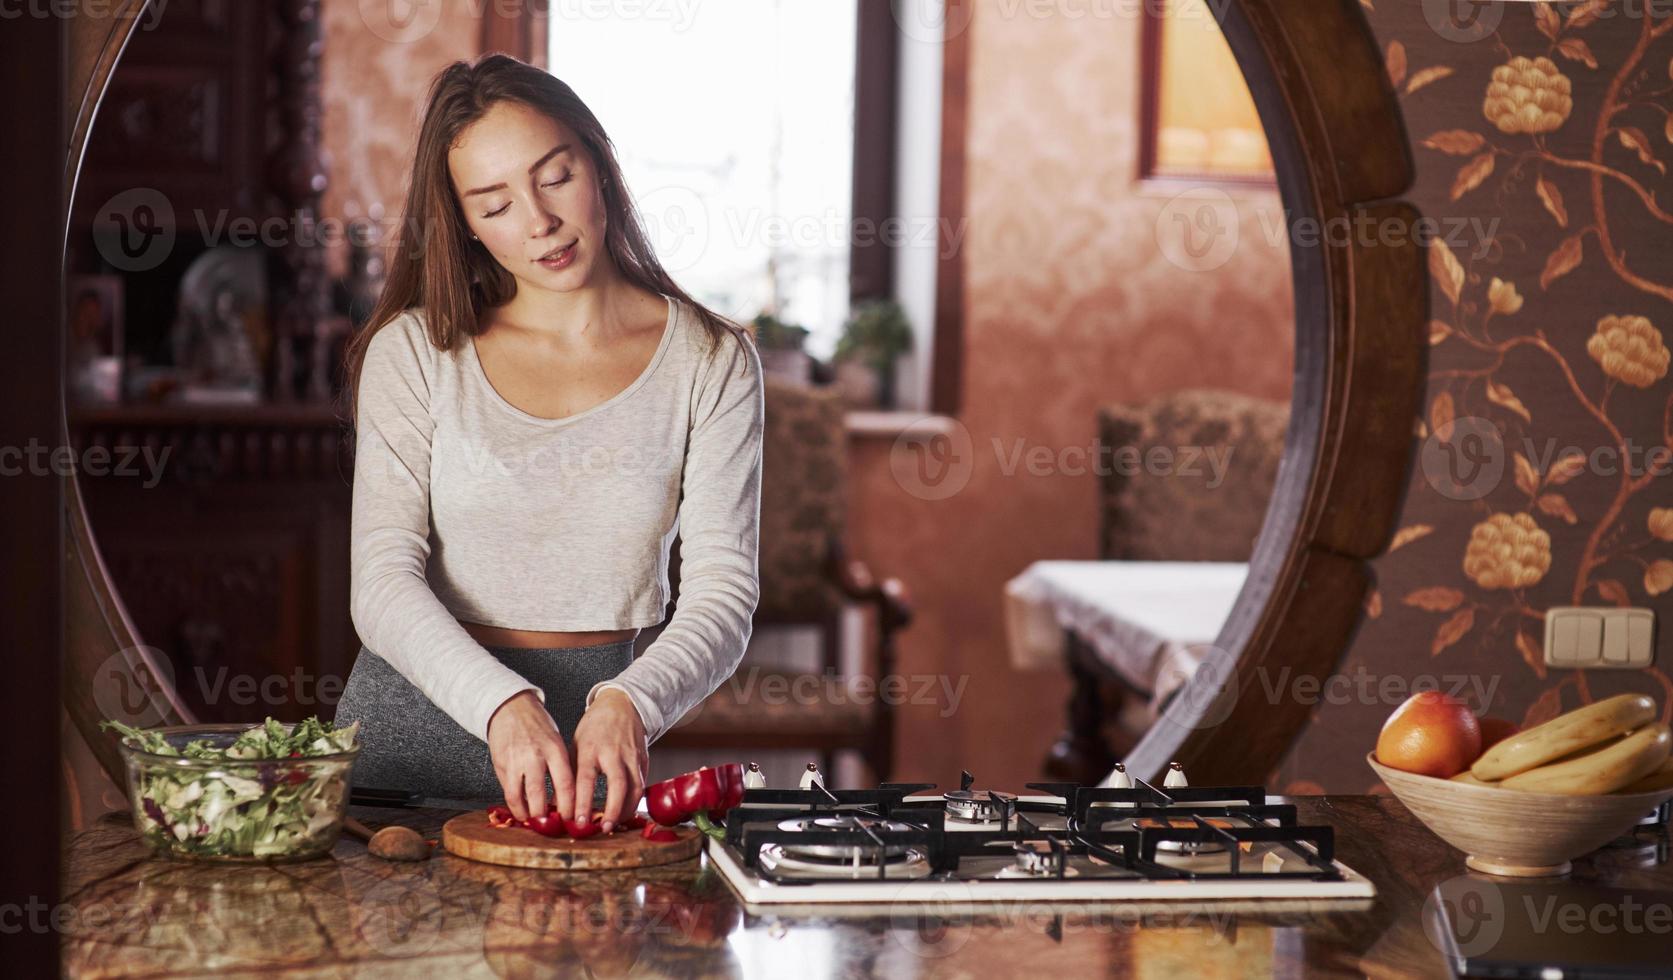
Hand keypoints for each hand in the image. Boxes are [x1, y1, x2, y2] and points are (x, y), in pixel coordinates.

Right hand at [486, 690, 574, 823]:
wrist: (510, 708)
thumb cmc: (538, 727)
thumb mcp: (556, 742)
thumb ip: (560, 767)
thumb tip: (569, 798)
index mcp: (555, 749)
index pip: (565, 783)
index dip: (569, 806)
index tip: (572, 818)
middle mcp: (535, 756)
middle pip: (541, 794)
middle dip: (547, 815)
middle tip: (554, 826)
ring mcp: (515, 761)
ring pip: (521, 797)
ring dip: (529, 814)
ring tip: (536, 822)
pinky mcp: (501, 765)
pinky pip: (508, 792)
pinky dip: (515, 806)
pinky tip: (522, 813)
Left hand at [571, 687, 647, 832]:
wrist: (623, 705)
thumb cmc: (595, 726)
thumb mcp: (576, 744)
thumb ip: (571, 772)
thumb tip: (560, 802)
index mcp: (591, 748)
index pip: (587, 779)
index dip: (583, 802)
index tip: (578, 821)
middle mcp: (614, 752)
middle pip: (617, 785)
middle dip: (612, 809)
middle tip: (604, 827)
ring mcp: (632, 756)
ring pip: (635, 787)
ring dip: (626, 809)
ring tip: (615, 823)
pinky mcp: (644, 759)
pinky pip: (642, 783)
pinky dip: (634, 800)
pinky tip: (625, 810)